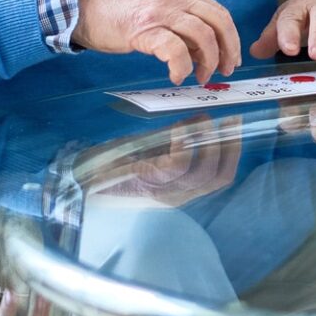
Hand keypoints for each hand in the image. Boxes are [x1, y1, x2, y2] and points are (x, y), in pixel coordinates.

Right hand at [72, 0, 241, 84]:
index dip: (231, 37)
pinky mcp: (143, 29)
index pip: (218, 12)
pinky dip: (182, 66)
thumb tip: (202, 49)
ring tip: (201, 77)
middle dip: (227, 49)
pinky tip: (178, 76)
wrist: (80, 5)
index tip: (231, 57)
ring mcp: (159, 12)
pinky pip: (174, 50)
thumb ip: (179, 22)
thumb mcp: (155, 7)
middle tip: (225, 70)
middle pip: (218, 22)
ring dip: (208, 61)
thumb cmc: (116, 10)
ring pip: (202, 35)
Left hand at [89, 115, 242, 206]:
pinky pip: (178, 164)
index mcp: (181, 191)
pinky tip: (181, 127)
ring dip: (209, 143)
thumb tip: (200, 119)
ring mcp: (163, 194)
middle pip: (218, 177)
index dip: (234, 152)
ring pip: (202, 172)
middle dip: (229, 146)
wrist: (79, 180)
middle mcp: (177, 197)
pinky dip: (185, 142)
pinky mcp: (147, 183)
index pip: (221, 178)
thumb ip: (174, 142)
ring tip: (206, 120)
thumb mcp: (151, 153)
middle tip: (230, 118)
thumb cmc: (114, 165)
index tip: (236, 124)